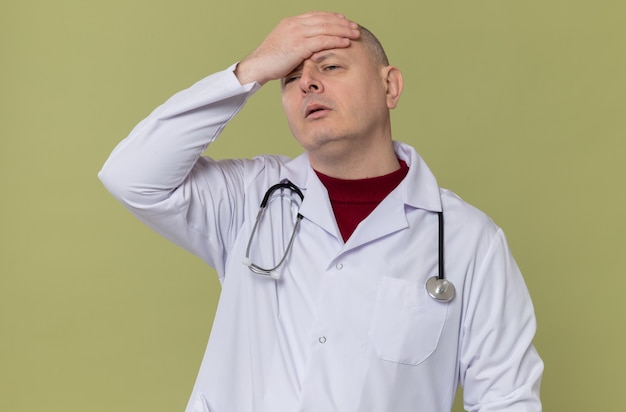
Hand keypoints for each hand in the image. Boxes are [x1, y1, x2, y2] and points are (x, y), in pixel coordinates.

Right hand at [235, 12, 359, 84]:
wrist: (257, 66)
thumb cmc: (271, 61)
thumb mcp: (285, 45)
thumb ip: (298, 42)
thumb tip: (311, 47)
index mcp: (291, 22)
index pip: (317, 15)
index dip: (332, 17)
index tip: (344, 21)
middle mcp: (295, 24)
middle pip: (324, 20)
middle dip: (342, 23)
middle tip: (355, 27)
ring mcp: (297, 34)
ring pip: (326, 28)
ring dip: (343, 31)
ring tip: (355, 34)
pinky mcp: (299, 46)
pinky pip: (322, 41)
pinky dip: (336, 40)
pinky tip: (346, 42)